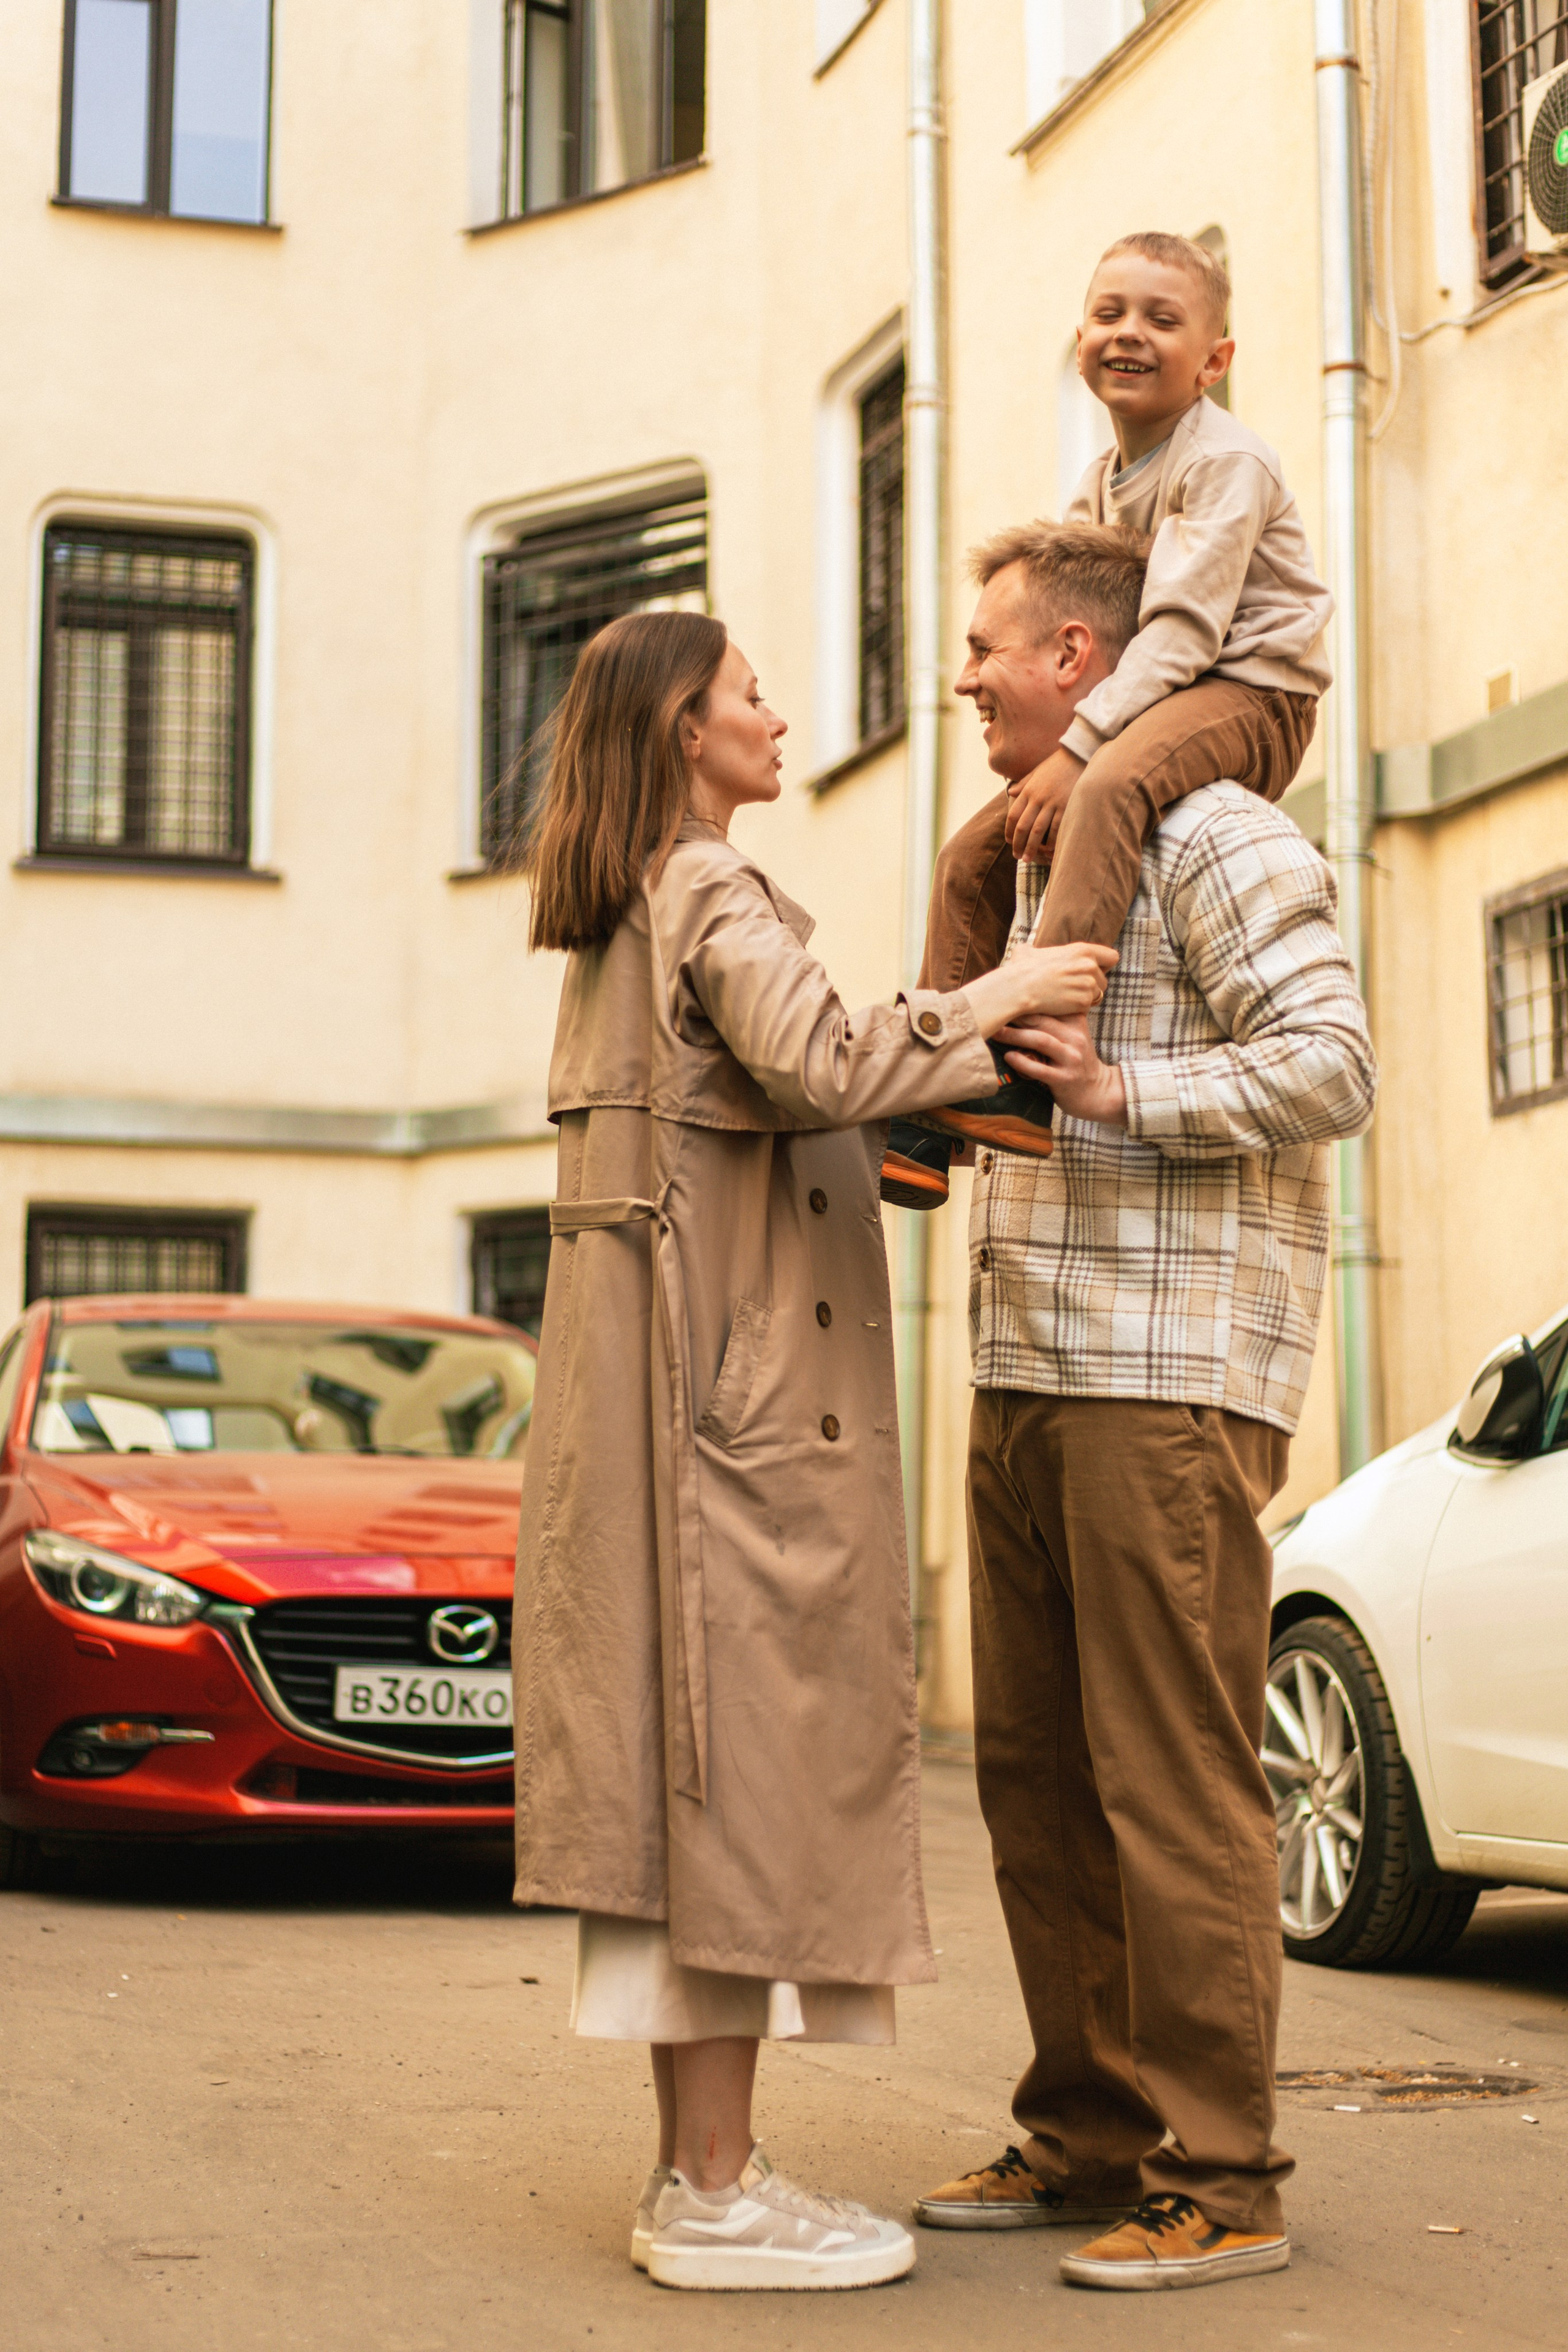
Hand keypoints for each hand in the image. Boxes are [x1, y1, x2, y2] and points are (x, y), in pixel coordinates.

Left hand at [996, 1014, 1127, 1127]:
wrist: (1096, 1090)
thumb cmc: (1075, 1059)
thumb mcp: (1073, 1034)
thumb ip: (1055, 1019)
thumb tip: (1021, 1002)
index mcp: (1076, 1022)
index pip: (1050, 1006)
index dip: (1025, 1001)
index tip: (1004, 998)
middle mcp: (1075, 1038)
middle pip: (1041, 1020)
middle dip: (1015, 1016)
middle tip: (993, 1013)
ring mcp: (1071, 1058)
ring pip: (1040, 1040)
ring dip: (1015, 1036)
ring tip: (996, 1033)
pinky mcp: (1065, 1079)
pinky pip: (1039, 1068)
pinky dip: (1021, 1062)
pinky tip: (1008, 1057)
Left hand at [1004, 746, 1084, 860]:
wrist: (1078, 754)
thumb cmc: (1057, 763)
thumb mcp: (1037, 771)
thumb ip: (1024, 784)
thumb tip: (1010, 792)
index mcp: (1028, 791)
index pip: (1013, 816)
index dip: (1009, 831)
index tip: (1009, 842)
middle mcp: (1037, 798)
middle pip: (1022, 827)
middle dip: (1018, 844)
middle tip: (1017, 857)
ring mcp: (1052, 803)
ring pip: (1037, 831)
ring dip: (1031, 847)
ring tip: (1028, 859)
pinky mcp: (1066, 806)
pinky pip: (1056, 827)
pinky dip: (1051, 840)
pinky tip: (1048, 849)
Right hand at [1006, 942, 1117, 1017]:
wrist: (1019, 988)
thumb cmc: (1021, 969)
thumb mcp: (1031, 950)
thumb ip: (1039, 950)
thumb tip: (1028, 950)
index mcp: (1082, 950)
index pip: (1112, 957)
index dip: (1103, 966)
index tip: (1092, 971)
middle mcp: (1090, 965)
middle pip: (1103, 981)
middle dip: (1090, 986)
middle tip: (1070, 988)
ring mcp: (1088, 984)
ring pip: (1097, 996)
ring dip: (1084, 998)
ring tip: (1064, 996)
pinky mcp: (1083, 1001)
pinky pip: (1087, 1008)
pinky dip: (1076, 1009)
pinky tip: (1061, 1005)